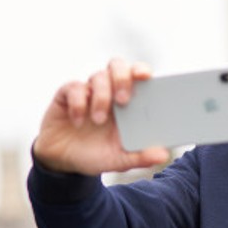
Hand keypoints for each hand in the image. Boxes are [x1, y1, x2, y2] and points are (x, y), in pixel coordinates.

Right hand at [32, 58, 169, 175]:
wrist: (63, 161)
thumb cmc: (96, 155)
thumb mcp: (119, 160)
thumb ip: (140, 157)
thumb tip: (163, 155)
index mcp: (127, 103)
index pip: (138, 76)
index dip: (142, 71)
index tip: (146, 76)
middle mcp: (108, 92)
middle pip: (118, 66)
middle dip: (122, 78)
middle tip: (123, 100)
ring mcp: (88, 91)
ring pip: (98, 76)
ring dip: (101, 97)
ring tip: (99, 120)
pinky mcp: (67, 95)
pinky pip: (74, 87)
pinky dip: (78, 103)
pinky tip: (78, 121)